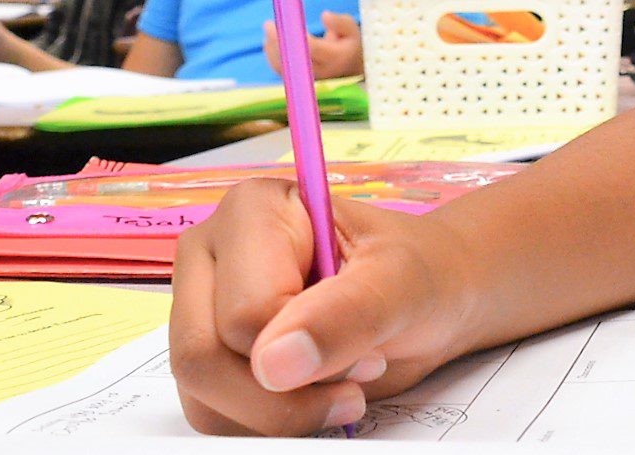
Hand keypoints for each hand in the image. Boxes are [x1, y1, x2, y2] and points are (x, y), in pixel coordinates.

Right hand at [170, 176, 476, 434]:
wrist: (432, 301)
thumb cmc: (419, 273)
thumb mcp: (402, 282)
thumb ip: (347, 313)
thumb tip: (274, 362)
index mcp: (253, 210)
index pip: (246, 311)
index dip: (309, 347)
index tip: (369, 348)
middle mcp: (213, 254)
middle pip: (204, 355)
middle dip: (285, 395)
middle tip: (354, 381)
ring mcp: (202, 307)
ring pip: (202, 394)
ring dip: (278, 415)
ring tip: (340, 388)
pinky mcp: (209, 355)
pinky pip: (211, 415)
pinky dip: (265, 425)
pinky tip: (314, 400)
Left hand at [264, 11, 361, 80]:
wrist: (351, 70)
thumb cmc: (350, 45)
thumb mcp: (352, 30)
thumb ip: (340, 22)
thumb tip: (324, 15)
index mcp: (336, 58)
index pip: (312, 48)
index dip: (295, 36)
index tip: (284, 22)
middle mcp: (323, 72)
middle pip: (295, 59)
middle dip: (278, 42)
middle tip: (268, 25)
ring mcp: (311, 79)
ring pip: (285, 68)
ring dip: (273, 49)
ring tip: (268, 31)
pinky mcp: (302, 82)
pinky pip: (283, 72)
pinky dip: (273, 57)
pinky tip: (269, 43)